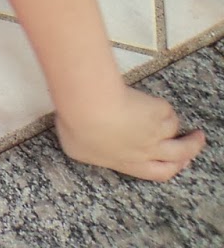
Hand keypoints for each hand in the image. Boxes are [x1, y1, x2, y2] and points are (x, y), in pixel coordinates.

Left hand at [56, 86, 204, 181]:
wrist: (89, 107)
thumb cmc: (77, 128)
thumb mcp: (75, 148)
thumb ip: (88, 149)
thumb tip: (87, 143)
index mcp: (129, 163)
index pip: (159, 172)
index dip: (172, 168)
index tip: (180, 162)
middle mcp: (148, 150)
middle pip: (180, 154)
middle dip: (191, 148)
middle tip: (197, 138)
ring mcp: (156, 130)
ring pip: (174, 128)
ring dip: (172, 122)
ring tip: (161, 113)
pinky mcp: (158, 111)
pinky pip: (165, 109)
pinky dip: (158, 105)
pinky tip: (144, 99)